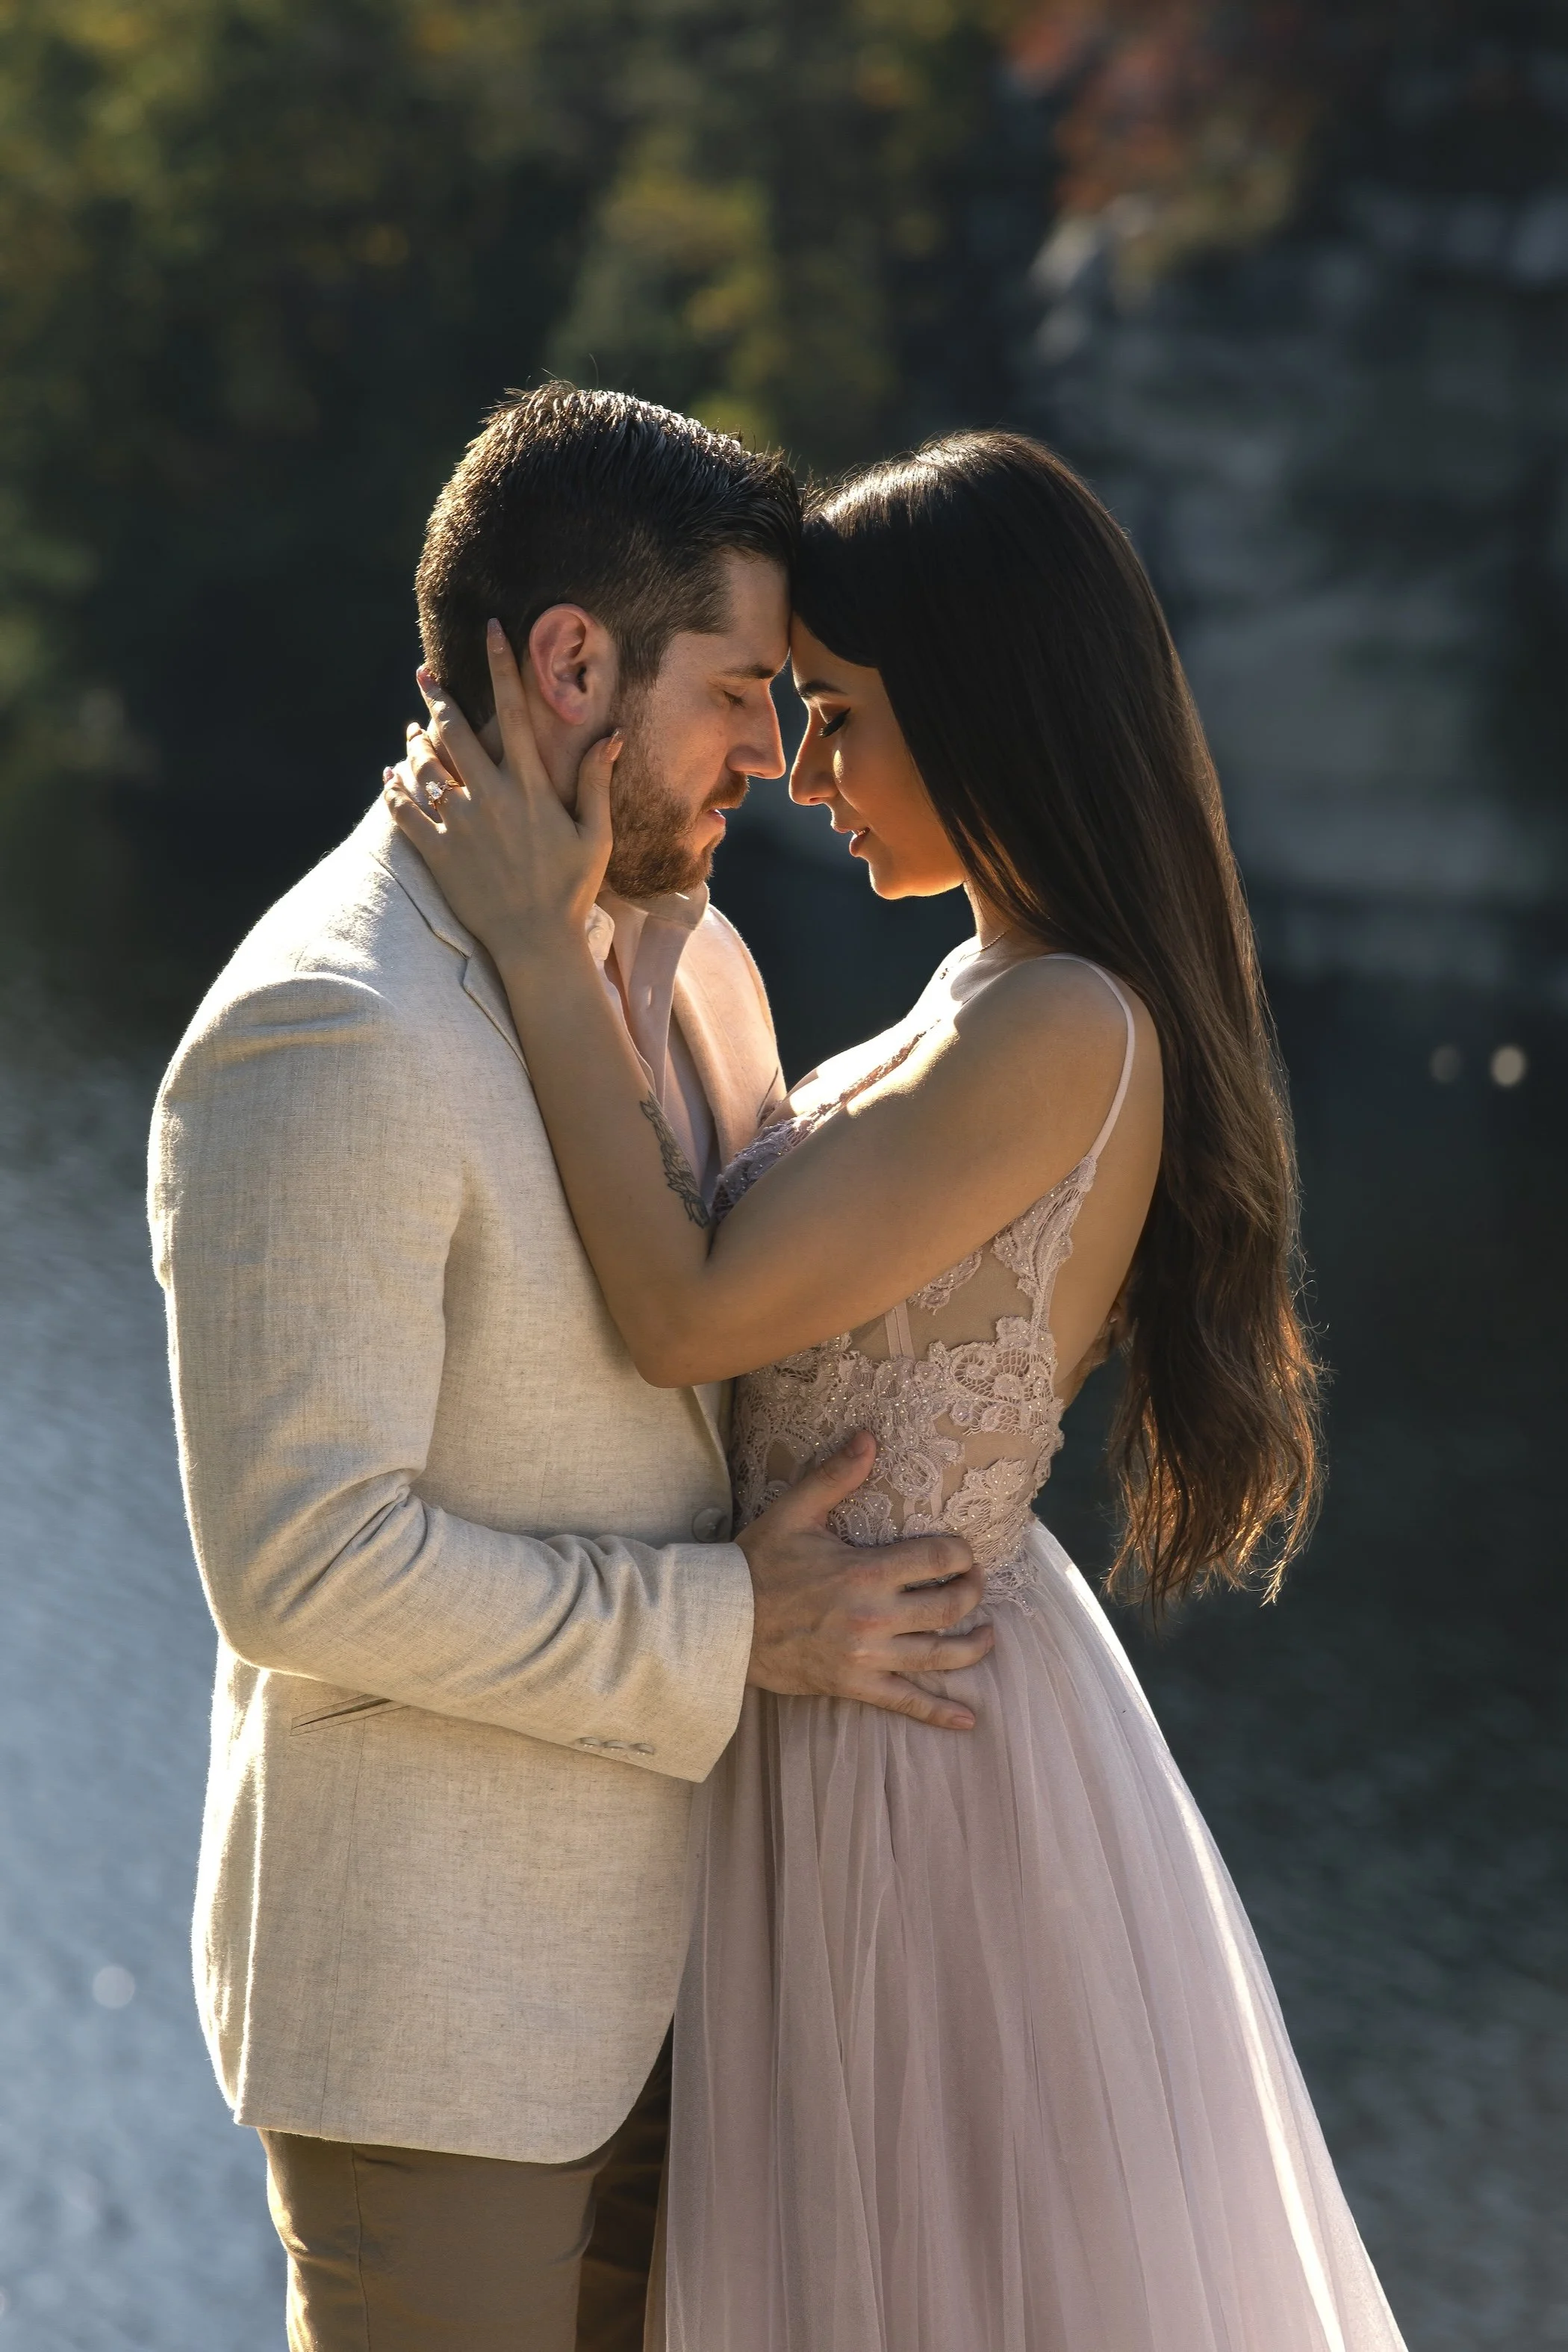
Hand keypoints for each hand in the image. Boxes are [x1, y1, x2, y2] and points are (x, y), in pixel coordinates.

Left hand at [383, 620, 621, 960]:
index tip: (491, 630)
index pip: (513, 713)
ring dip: (415, 744)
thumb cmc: (571, 890)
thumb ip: (595, 782)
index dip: (502, 667)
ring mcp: (457, 825)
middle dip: (438, 699)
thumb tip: (612, 734)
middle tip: (423, 675)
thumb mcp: (594, 835)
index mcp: (528, 788)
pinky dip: (394, 790)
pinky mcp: (436, 853)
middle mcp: (488, 798)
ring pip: (424, 768)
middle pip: (455, 733)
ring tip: (411, 732)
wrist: (534, 944)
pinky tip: (390, 777)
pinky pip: (404, 812)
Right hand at [737, 1433, 992, 1730]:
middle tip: (976, 1584)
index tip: (963, 1551)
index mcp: (866, 1572)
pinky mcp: (854, 1685)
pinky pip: (906, 1702)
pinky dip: (938, 1713)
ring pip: (939, 1656)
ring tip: (988, 1636)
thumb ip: (836, 1475)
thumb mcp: (795, 1512)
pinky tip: (966, 1720)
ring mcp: (868, 1656)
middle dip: (973, 1593)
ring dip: (972, 1647)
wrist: (722, 1624)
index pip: (938, 1559)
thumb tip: (868, 1435)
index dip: (961, 1553)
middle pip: (950, 1608)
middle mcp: (875, 1617)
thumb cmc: (758, 1564)